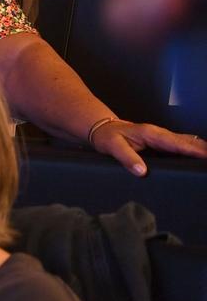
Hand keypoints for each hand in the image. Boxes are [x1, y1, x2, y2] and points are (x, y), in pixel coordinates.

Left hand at [90, 120, 206, 176]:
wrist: (103, 128)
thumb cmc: (108, 137)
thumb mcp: (113, 147)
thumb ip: (127, 158)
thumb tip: (142, 171)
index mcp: (152, 134)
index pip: (178, 143)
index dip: (195, 151)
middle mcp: (161, 134)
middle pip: (189, 141)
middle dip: (204, 150)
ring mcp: (163, 137)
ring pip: (188, 142)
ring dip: (201, 150)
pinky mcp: (162, 142)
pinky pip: (182, 146)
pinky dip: (193, 151)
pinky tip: (199, 159)